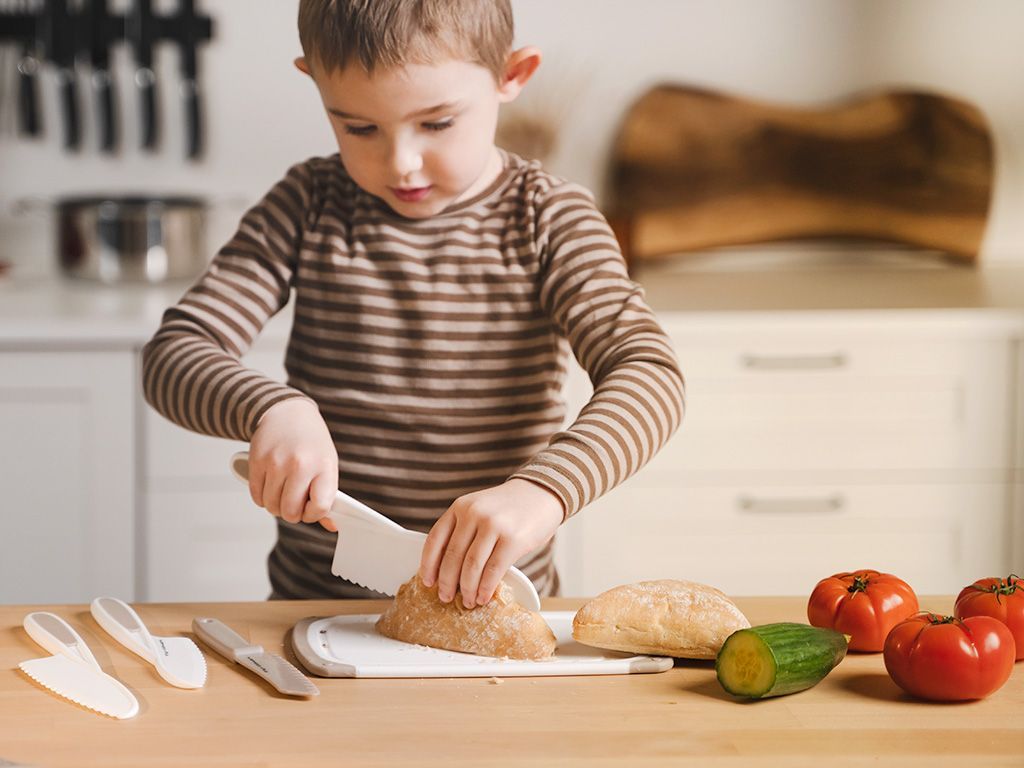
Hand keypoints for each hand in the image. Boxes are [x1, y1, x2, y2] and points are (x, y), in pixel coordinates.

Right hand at [248, 398, 338, 531]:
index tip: (311, 510)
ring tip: (283, 491)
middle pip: (290, 512)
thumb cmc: (311, 442)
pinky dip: (263, 497)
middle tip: (295, 503)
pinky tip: (271, 486)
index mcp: (323, 466)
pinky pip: (256, 496)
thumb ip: (328, 495)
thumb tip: (331, 525)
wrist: (287, 413)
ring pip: (271, 506)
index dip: (314, 515)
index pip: (320, 507)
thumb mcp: (327, 464)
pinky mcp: (256, 461)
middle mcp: (300, 464)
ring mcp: (276, 463)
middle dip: (293, 514)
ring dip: (276, 505)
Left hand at [419, 479, 563, 607]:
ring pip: (471, 567)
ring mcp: (493, 526)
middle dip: (447, 583)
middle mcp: (473, 514)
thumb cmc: (509, 507)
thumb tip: (448, 569)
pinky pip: (493, 571)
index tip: (427, 581)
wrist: (542, 493)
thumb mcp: (479, 508)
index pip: (435, 539)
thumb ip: (464, 530)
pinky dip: (486, 589)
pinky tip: (484, 597)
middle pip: (452, 556)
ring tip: (468, 601)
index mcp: (460, 506)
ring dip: (467, 589)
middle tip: (446, 597)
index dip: (428, 565)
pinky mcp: (513, 540)